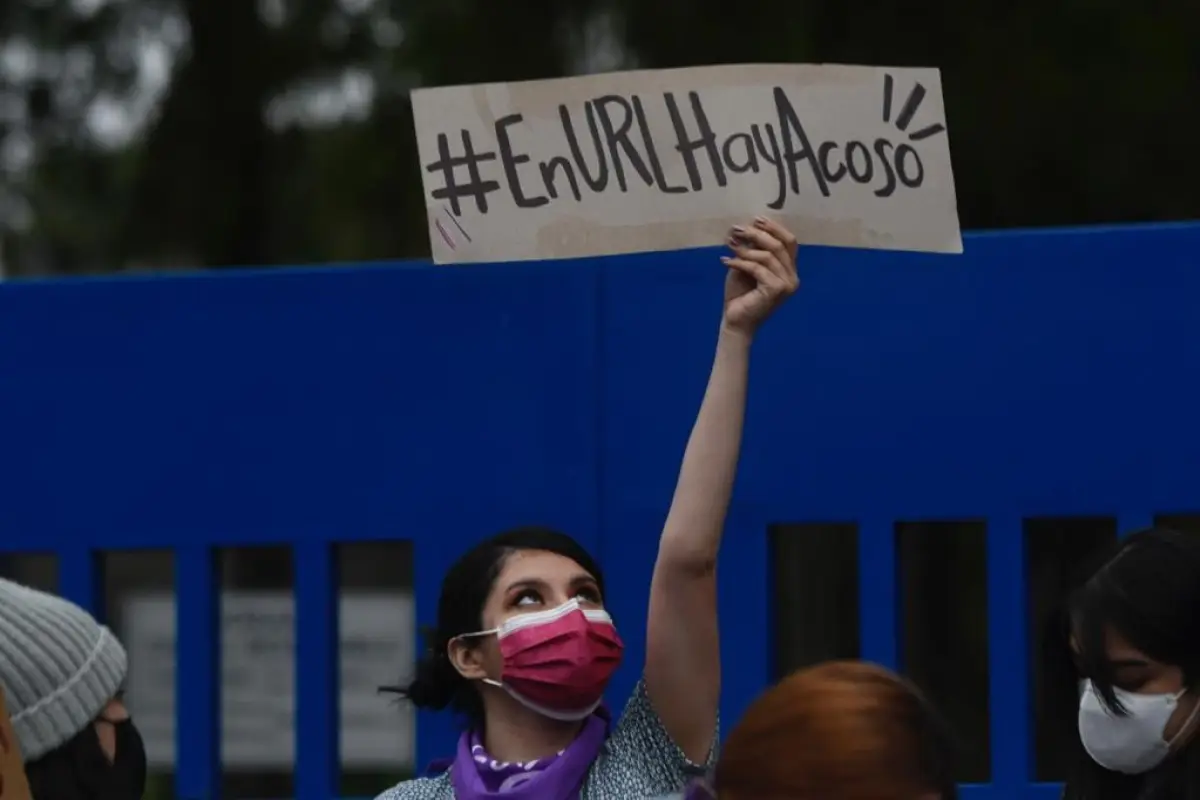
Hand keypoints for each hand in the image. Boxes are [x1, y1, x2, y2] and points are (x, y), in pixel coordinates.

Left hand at [719, 216, 798, 336]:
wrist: (735, 320)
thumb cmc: (741, 294)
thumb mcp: (747, 266)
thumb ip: (752, 249)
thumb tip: (748, 226)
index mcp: (789, 270)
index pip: (790, 242)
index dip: (774, 228)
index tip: (756, 219)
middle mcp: (793, 277)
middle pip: (779, 245)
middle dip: (757, 234)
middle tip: (737, 229)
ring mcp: (787, 285)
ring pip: (767, 256)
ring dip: (745, 249)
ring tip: (729, 246)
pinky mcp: (776, 290)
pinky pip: (757, 268)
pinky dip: (740, 263)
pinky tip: (726, 262)